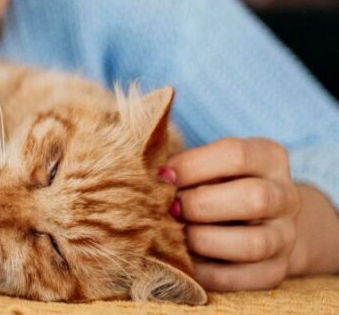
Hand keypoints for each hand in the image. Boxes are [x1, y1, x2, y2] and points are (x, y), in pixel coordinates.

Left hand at [165, 137, 338, 290]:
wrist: (255, 221)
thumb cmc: (215, 182)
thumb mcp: (206, 164)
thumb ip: (182, 168)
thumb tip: (147, 179)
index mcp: (269, 158)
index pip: (236, 155)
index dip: (191, 166)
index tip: (162, 176)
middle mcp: (285, 197)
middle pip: (254, 198)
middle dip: (200, 205)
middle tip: (170, 209)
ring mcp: (284, 237)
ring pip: (253, 244)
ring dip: (203, 240)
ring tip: (175, 235)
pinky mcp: (274, 271)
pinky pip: (240, 278)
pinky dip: (204, 272)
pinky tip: (181, 260)